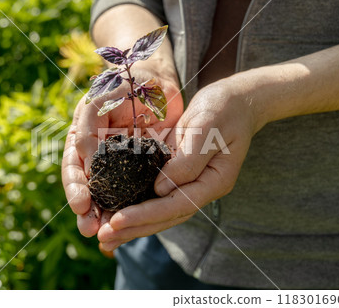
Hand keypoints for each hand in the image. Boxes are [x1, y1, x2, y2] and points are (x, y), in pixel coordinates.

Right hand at [61, 66, 182, 237]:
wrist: (156, 80)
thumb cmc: (122, 83)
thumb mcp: (100, 99)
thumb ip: (88, 127)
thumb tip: (84, 162)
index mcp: (82, 139)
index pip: (73, 167)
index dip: (75, 187)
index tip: (81, 205)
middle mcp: (98, 156)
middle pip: (89, 188)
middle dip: (88, 210)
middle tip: (90, 229)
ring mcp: (121, 164)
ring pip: (112, 194)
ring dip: (107, 215)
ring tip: (107, 235)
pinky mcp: (144, 168)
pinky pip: (137, 191)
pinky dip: (133, 208)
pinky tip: (133, 223)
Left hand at [97, 80, 257, 250]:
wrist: (233, 100)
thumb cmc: (224, 109)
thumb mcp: (207, 128)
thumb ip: (187, 161)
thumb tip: (160, 190)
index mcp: (214, 181)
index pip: (177, 206)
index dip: (147, 215)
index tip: (118, 221)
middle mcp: (201, 188)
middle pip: (166, 216)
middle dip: (134, 228)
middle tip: (104, 238)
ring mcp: (189, 183)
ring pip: (159, 210)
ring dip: (133, 224)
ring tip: (105, 236)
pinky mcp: (176, 172)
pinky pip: (155, 194)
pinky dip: (136, 204)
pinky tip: (116, 211)